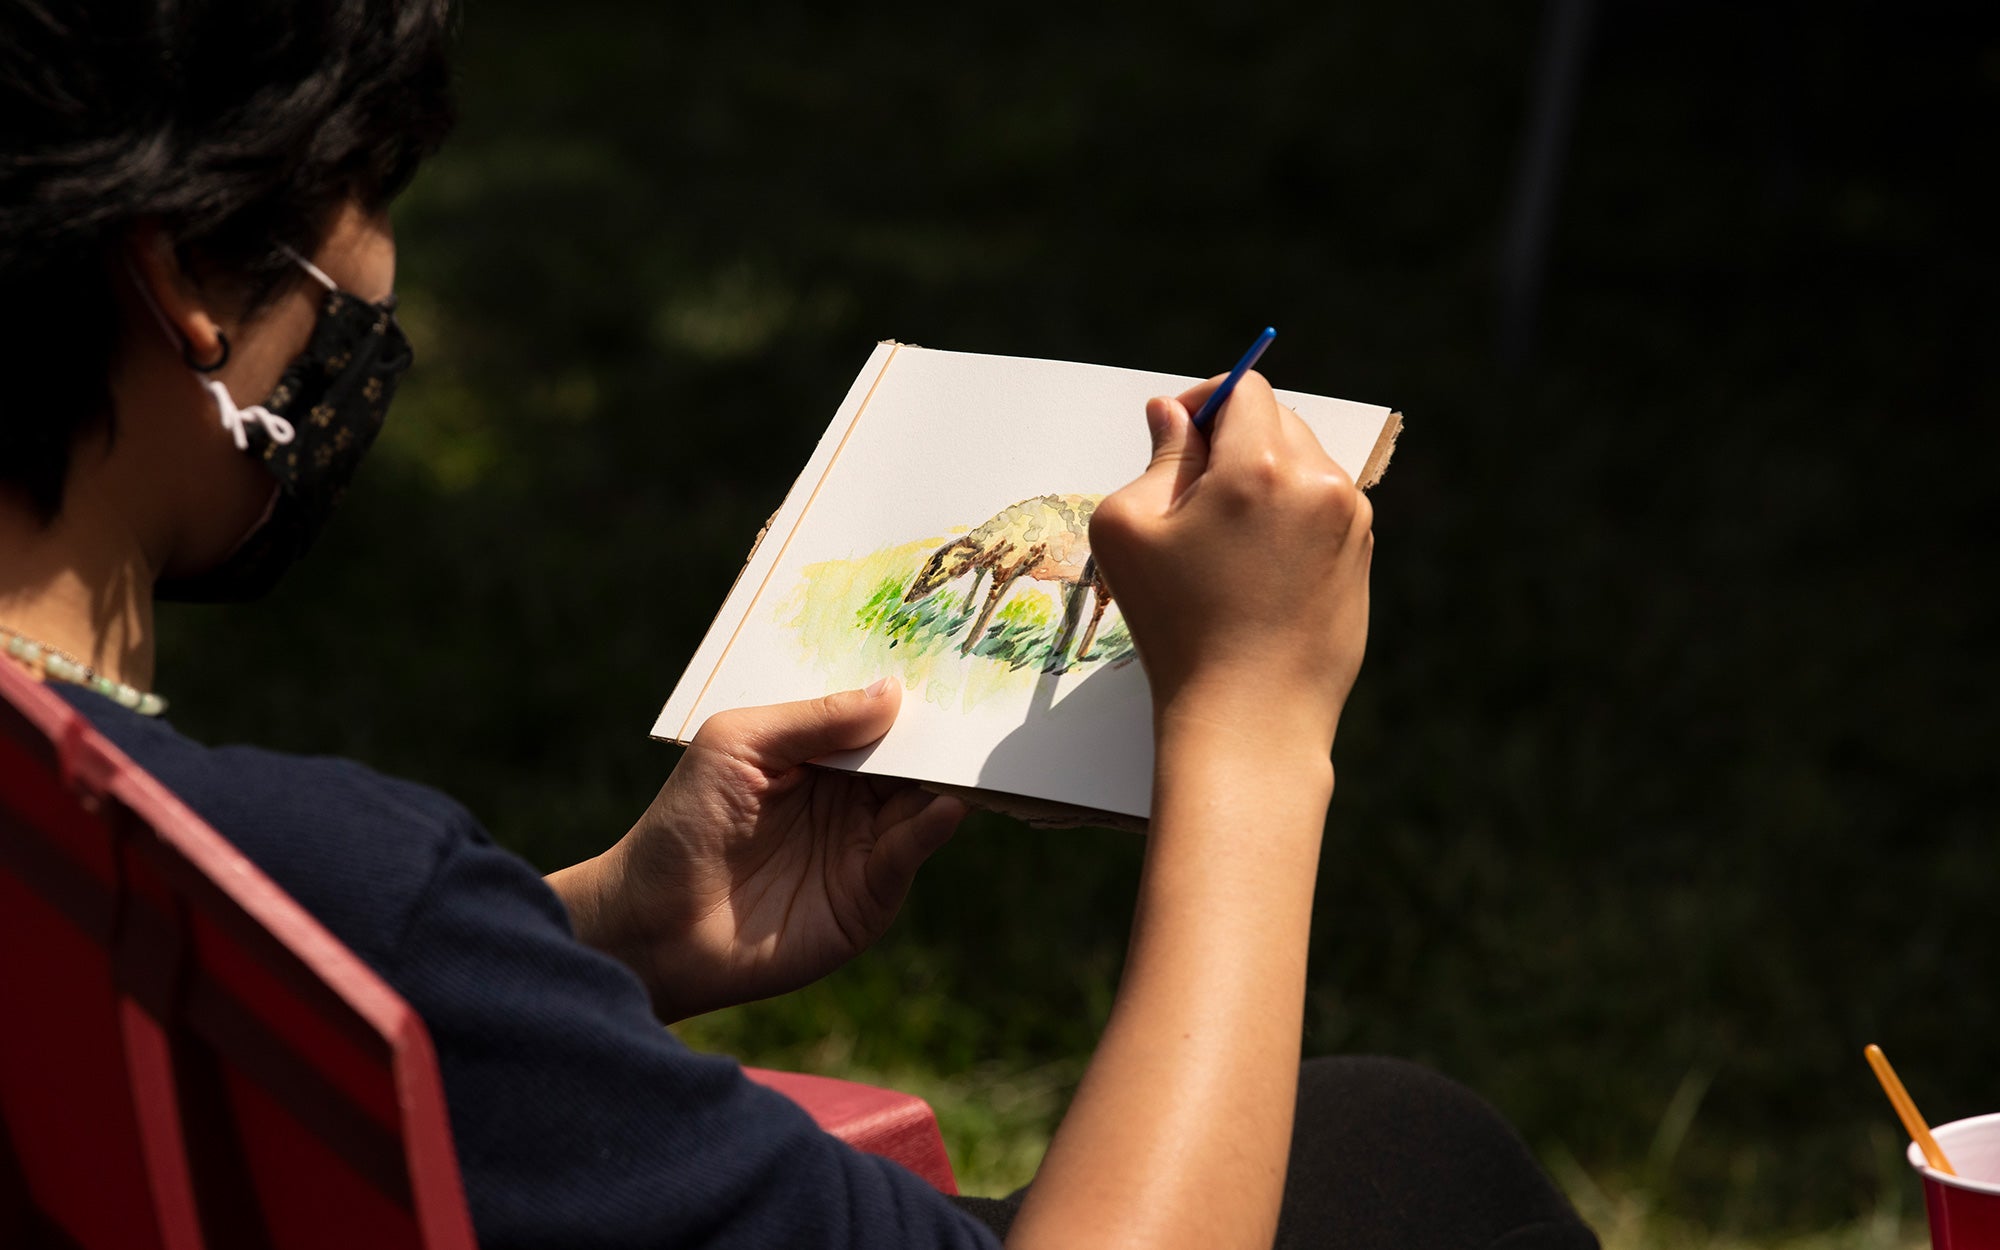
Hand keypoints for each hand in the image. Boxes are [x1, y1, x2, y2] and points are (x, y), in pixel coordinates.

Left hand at [555, 681, 966, 1021]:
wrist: (652, 923)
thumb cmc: (683, 824)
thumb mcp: (740, 745)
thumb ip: (815, 718)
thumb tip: (894, 691)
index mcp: (818, 755)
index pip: (877, 719)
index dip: (908, 694)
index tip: (950, 657)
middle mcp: (850, 799)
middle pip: (911, 758)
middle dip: (943, 730)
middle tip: (985, 694)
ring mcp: (863, 847)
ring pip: (922, 801)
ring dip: (949, 774)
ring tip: (976, 747)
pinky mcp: (869, 896)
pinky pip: (908, 854)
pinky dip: (932, 828)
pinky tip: (945, 803)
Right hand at [1086, 372, 1372, 754]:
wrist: (1249, 717)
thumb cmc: (1177, 625)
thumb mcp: (1130, 528)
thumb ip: (1158, 454)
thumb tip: (1174, 412)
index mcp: (1261, 464)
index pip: (1244, 388)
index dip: (1203, 400)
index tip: (1175, 435)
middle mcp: (1319, 482)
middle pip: (1277, 420)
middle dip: (1232, 439)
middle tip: (1189, 495)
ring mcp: (1350, 522)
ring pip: (1302, 465)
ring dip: (1262, 479)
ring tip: (1222, 544)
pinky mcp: (1361, 559)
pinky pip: (1321, 510)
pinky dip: (1287, 519)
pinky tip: (1253, 572)